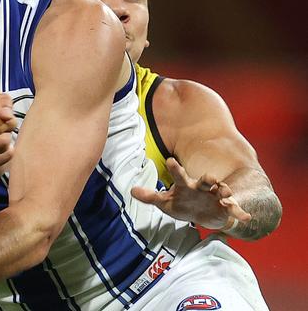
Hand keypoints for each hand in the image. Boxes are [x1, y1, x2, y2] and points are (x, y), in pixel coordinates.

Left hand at [131, 158, 251, 229]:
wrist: (204, 215)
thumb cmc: (183, 205)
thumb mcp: (165, 203)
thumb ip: (150, 196)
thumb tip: (131, 190)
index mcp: (186, 185)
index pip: (179, 175)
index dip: (175, 168)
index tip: (170, 160)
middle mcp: (202, 188)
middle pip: (205, 180)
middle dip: (208, 179)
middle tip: (210, 177)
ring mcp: (215, 196)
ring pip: (221, 191)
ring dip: (225, 192)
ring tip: (226, 194)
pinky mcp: (225, 208)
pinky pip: (234, 209)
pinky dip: (240, 212)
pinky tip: (246, 217)